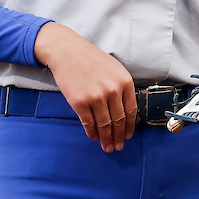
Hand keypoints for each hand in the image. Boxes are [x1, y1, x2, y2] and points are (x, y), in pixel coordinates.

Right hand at [34, 22, 136, 152]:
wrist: (67, 51)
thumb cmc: (91, 59)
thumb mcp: (114, 69)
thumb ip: (122, 87)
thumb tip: (125, 111)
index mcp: (125, 81)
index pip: (131, 110)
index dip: (130, 126)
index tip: (128, 136)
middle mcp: (112, 90)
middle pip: (118, 120)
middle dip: (119, 136)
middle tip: (118, 146)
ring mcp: (96, 97)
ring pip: (104, 124)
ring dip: (106, 139)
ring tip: (107, 147)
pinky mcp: (80, 102)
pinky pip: (88, 123)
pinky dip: (92, 132)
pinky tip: (93, 137)